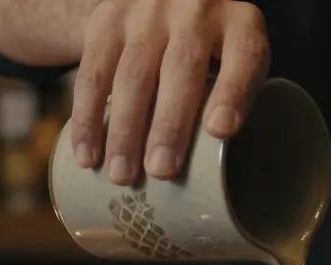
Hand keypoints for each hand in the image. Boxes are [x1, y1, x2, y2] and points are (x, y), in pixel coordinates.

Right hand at [70, 0, 269, 184]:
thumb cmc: (210, 51)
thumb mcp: (233, 58)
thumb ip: (233, 101)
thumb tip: (217, 182)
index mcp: (239, 23)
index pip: (243, 55)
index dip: (233, 93)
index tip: (221, 131)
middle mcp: (195, 9)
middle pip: (182, 67)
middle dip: (169, 124)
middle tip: (161, 171)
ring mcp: (147, 11)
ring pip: (131, 74)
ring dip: (124, 131)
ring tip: (122, 176)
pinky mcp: (107, 21)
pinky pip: (92, 72)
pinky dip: (87, 119)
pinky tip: (87, 155)